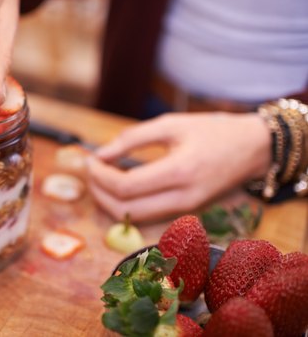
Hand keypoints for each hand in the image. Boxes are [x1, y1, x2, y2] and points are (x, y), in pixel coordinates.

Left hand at [86, 112, 270, 221]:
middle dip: (99, 193)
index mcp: (180, 171)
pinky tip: (119, 185)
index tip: (90, 159)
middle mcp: (183, 198)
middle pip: (126, 210)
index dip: (100, 176)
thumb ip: (132, 138)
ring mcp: (186, 209)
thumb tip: (100, 154)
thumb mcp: (171, 124)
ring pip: (135, 218)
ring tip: (100, 177)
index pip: (126, 186)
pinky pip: (148, 215)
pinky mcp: (185, 212)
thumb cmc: (212, 131)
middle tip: (90, 171)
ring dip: (110, 201)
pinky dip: (127, 204)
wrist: (253, 149)